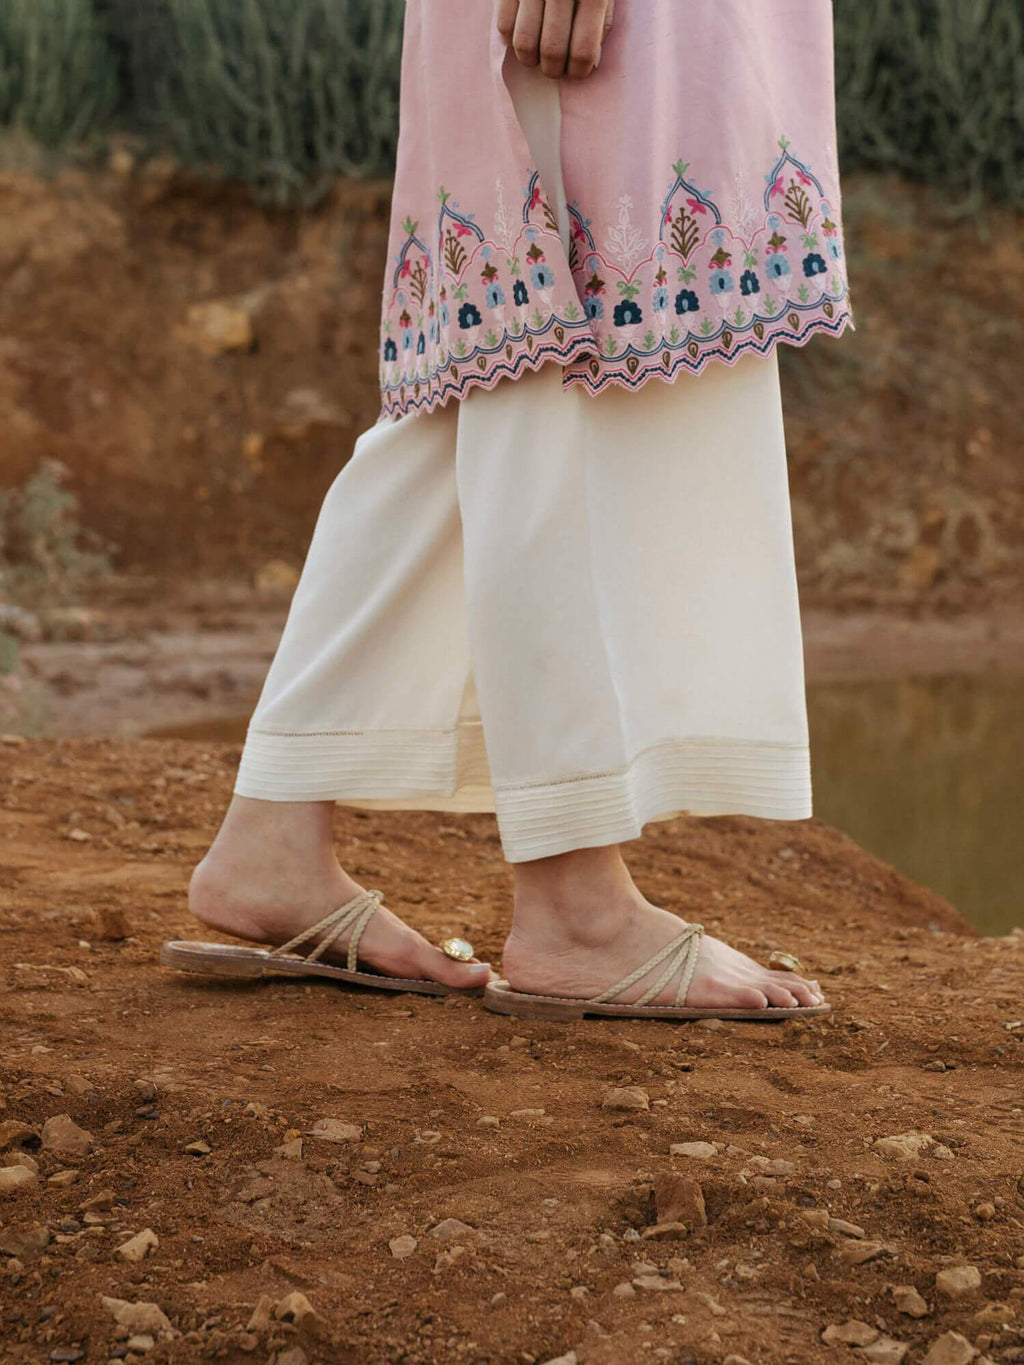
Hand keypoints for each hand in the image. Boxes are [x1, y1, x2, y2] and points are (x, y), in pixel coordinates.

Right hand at [497, 0, 615, 80]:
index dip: (579, 71)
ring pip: (524, 44)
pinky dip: (511, 39)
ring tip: (537, 55)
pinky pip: (504, 25)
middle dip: (553, 70)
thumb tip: (588, 63)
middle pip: (552, 52)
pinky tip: (523, 32)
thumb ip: (600, 22)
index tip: (576, 72)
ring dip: (530, 60)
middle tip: (555, 68)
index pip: (583, 51)